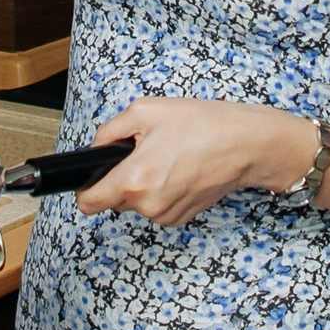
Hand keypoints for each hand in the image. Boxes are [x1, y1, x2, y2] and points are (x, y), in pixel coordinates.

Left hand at [79, 98, 313, 228]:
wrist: (244, 144)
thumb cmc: (200, 124)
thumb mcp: (145, 111)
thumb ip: (109, 131)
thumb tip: (94, 147)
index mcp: (134, 179)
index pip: (88, 203)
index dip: (85, 187)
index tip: (91, 177)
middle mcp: (148, 204)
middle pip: (113, 199)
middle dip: (121, 178)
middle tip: (143, 152)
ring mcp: (166, 215)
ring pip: (136, 203)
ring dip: (142, 184)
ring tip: (166, 157)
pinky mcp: (181, 218)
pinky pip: (156, 207)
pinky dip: (160, 191)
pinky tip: (178, 171)